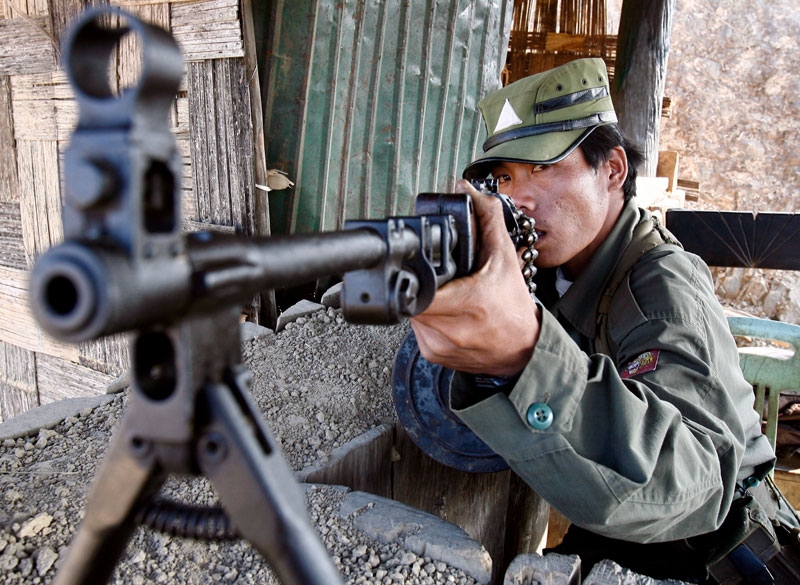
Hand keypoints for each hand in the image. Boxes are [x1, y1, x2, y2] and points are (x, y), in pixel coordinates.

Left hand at [410, 180, 539, 375]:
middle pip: (412, 296)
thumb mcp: (504, 258)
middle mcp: (450, 329)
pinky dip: (428, 319)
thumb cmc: (514, 308)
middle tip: (440, 280)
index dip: (416, 274)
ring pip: (412, 313)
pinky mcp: (433, 355)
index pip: (419, 287)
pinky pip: (417, 330)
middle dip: (422, 284)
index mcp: (466, 303)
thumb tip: (467, 192)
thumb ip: (485, 220)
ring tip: (445, 296)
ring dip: (423, 301)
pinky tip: (446, 315)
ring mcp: (439, 344)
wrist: (524, 350)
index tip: (421, 267)